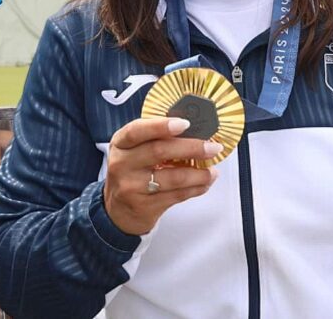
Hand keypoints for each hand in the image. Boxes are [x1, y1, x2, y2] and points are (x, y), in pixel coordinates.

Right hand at [103, 118, 220, 235]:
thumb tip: (193, 129)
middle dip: (191, 147)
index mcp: (120, 143)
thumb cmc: (132, 172)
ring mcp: (132, 187)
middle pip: (159, 151)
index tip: (185, 123)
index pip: (137, 130)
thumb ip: (154, 138)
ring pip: (173, 177)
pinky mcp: (145, 206)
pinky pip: (177, 195)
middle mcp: (122, 164)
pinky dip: (196, 188)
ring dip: (199, 173)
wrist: (119, 209)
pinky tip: (204, 183)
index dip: (161, 126)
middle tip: (212, 147)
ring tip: (212, 170)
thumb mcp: (132, 150)